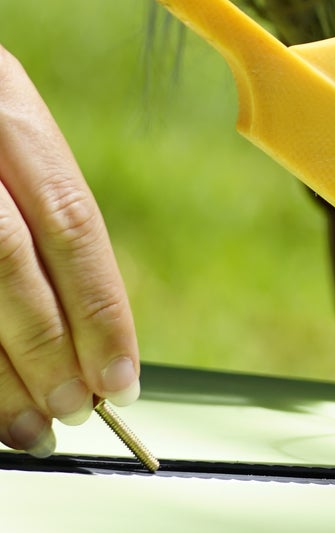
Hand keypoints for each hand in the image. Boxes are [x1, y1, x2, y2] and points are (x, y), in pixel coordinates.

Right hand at [0, 48, 138, 456]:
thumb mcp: (3, 137)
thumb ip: (36, 213)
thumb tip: (91, 330)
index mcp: (5, 105)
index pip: (70, 219)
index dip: (101, 308)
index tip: (124, 378)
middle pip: (9, 258)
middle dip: (47, 348)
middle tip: (75, 412)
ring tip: (29, 427)